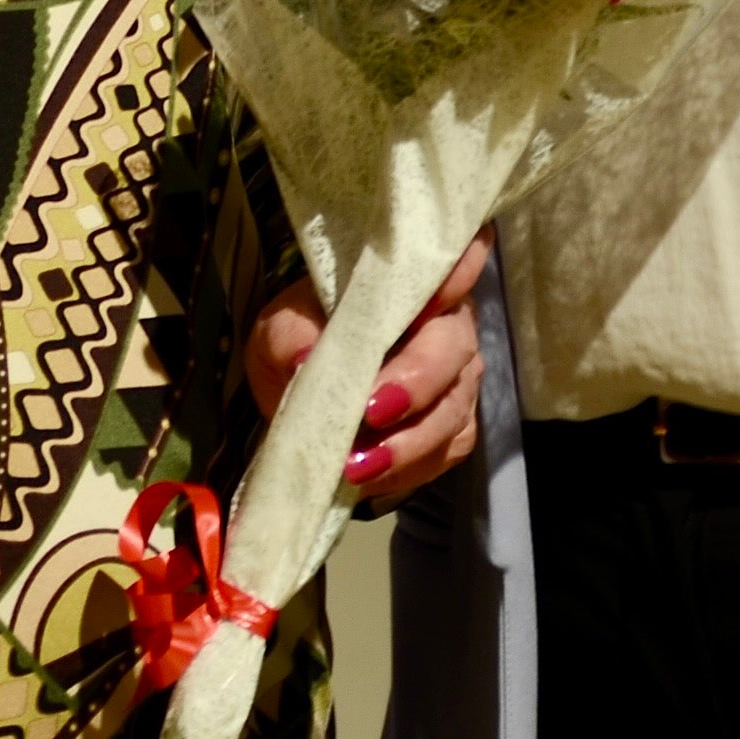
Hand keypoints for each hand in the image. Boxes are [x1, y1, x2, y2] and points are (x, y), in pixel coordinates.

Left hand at [245, 233, 487, 506]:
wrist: (301, 392)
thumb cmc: (300, 341)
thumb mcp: (278, 330)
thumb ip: (290, 335)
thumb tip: (308, 359)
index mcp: (409, 285)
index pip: (454, 259)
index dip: (460, 269)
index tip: (435, 296)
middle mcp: (446, 325)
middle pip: (452, 348)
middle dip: (414, 382)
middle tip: (369, 411)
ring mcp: (456, 379)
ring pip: (453, 408)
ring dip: (408, 441)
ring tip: (357, 465)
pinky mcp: (453, 428)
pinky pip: (446, 449)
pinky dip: (410, 468)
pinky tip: (371, 479)